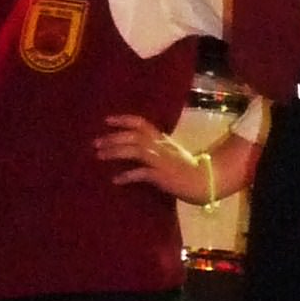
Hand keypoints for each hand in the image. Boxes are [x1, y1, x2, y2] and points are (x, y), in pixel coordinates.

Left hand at [95, 111, 212, 197]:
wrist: (204, 180)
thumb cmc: (186, 168)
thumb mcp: (169, 152)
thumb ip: (154, 147)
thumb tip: (133, 146)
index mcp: (161, 139)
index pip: (140, 123)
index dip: (123, 120)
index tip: (106, 120)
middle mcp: (160, 146)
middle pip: (133, 136)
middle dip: (113, 138)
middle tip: (95, 143)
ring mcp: (161, 160)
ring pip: (135, 150)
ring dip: (115, 152)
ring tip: (100, 156)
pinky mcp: (162, 176)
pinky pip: (141, 173)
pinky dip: (127, 176)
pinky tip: (116, 179)